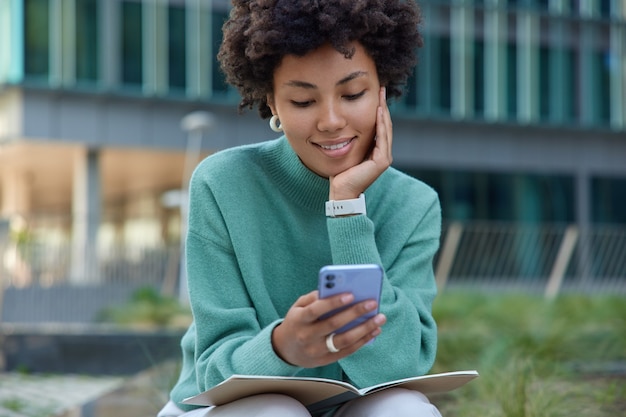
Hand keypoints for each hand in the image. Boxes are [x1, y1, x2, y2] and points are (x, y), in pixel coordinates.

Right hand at [271, 291, 385, 367]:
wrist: (285, 349)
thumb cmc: (297, 321)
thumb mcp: (298, 306)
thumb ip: (314, 298)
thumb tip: (337, 289)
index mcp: (299, 320)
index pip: (316, 310)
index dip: (333, 302)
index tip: (351, 294)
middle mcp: (307, 336)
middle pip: (334, 325)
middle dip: (355, 313)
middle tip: (373, 303)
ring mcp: (316, 351)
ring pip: (344, 340)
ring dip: (364, 329)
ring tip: (379, 318)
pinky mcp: (325, 360)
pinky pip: (347, 351)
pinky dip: (362, 341)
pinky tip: (374, 331)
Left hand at [329, 87, 392, 199]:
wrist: (341, 191)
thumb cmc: (341, 174)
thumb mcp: (348, 151)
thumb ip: (352, 140)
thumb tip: (346, 125)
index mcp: (376, 150)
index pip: (380, 126)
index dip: (379, 109)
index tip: (376, 94)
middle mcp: (383, 153)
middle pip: (385, 124)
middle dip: (383, 106)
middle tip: (381, 89)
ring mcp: (384, 157)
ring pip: (386, 129)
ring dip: (384, 111)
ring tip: (381, 95)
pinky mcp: (382, 161)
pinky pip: (382, 138)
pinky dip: (381, 124)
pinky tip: (378, 111)